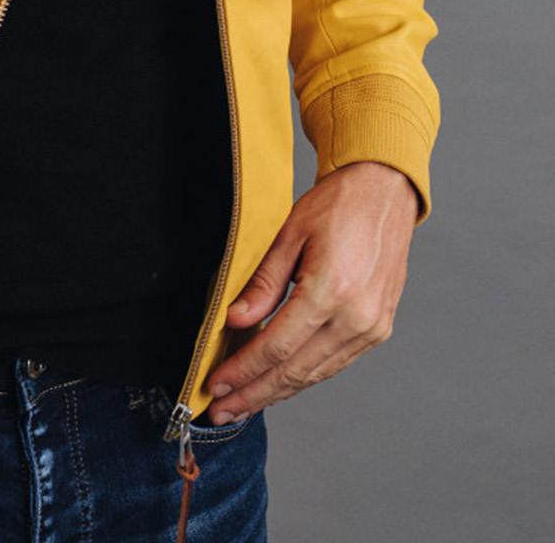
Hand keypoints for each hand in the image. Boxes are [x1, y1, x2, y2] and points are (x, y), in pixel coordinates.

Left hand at [203, 161, 419, 423]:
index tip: (217, 386)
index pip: (277, 346)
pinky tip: (279, 382)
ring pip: (316, 374)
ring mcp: (372, 328)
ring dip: (278, 392)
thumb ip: (263, 284)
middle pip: (295, 371)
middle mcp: (357, 318)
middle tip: (223, 410)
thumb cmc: (336, 205)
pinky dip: (304, 376)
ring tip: (245, 403)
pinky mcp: (378, 329)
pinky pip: (334, 364)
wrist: (384, 192)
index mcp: (332, 291)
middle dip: (255, 394)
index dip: (243, 371)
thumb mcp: (290, 234)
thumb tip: (236, 321)